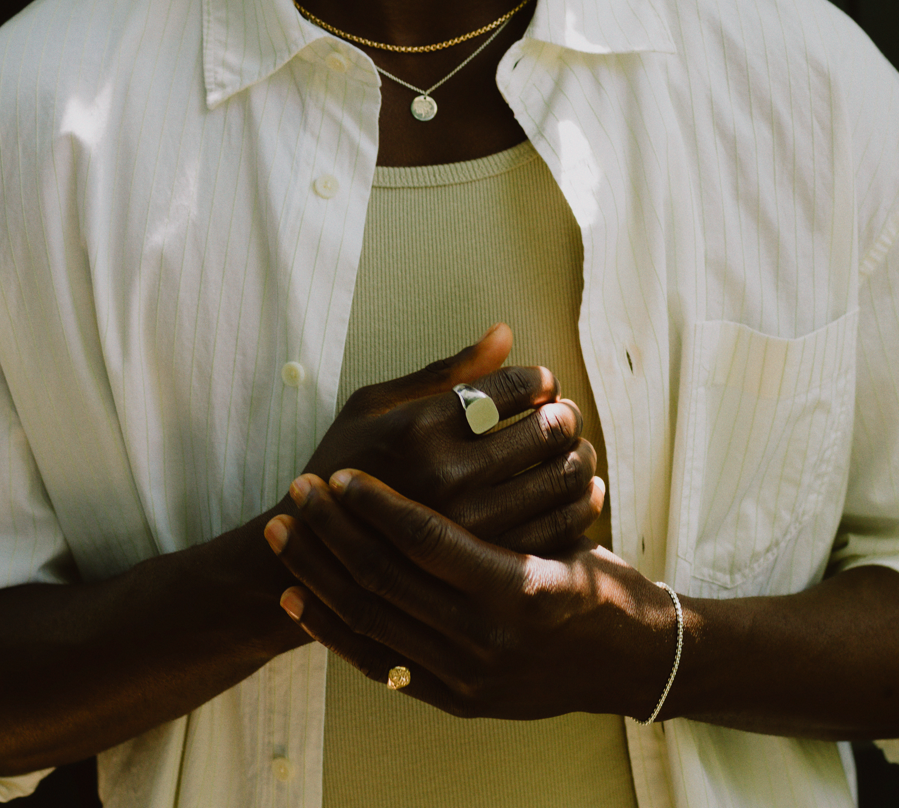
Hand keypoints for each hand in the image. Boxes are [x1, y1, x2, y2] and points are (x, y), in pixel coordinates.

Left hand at [264, 469, 675, 721]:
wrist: (626, 663)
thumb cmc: (595, 573)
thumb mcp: (573, 509)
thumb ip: (523, 441)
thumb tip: (498, 336)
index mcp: (519, 586)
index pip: (427, 540)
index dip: (376, 504)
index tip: (340, 473)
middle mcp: (490, 638)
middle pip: (387, 578)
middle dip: (332, 531)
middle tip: (297, 490)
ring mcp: (467, 674)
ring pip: (371, 619)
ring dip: (319, 572)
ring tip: (286, 531)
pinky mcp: (452, 696)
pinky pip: (375, 663)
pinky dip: (331, 629)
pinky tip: (299, 596)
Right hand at [302, 323, 602, 553]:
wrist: (317, 553)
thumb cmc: (345, 463)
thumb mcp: (376, 404)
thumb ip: (446, 370)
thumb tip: (505, 332)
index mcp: (421, 426)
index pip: (514, 387)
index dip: (540, 380)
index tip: (542, 384)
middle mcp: (447, 474)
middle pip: (546, 430)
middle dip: (565, 414)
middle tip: (563, 414)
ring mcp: (469, 526)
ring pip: (560, 479)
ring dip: (579, 455)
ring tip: (574, 448)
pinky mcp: (485, 566)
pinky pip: (558, 528)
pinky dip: (581, 503)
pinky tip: (581, 488)